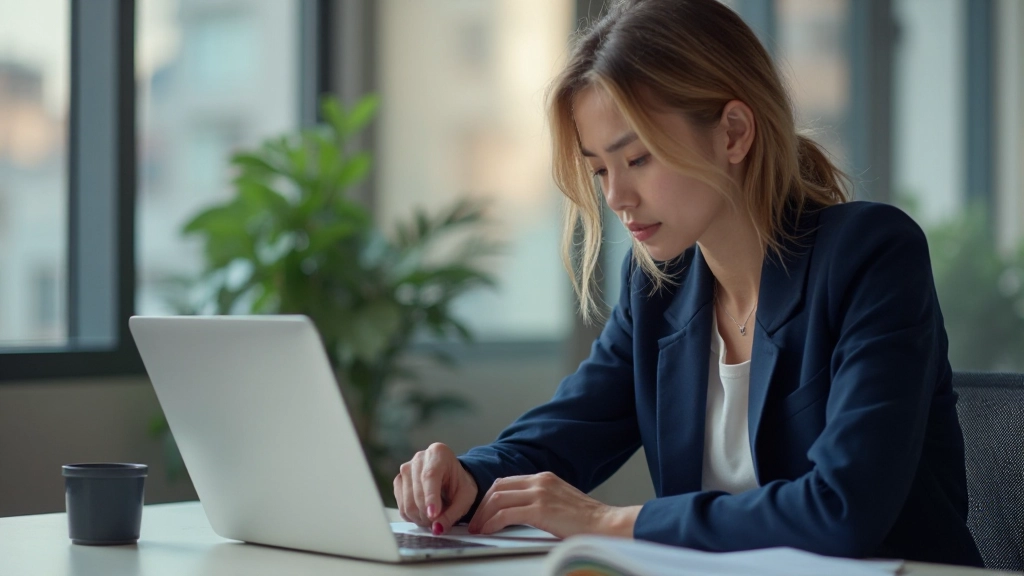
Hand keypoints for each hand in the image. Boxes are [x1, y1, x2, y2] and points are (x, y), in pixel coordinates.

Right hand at [394, 443, 477, 534]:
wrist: (452, 478)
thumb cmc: (460, 484)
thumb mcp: (465, 498)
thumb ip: (453, 513)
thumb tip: (437, 528)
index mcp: (439, 453)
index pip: (430, 476)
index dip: (430, 497)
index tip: (433, 514)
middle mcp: (419, 458)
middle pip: (417, 492)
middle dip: (427, 513)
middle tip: (438, 523)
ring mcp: (406, 468)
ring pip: (407, 502)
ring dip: (419, 517)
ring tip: (432, 519)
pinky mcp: (399, 480)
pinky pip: (401, 505)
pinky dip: (412, 516)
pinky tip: (423, 514)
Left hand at [467, 471, 640, 538]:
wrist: (607, 524)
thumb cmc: (588, 521)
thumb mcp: (560, 503)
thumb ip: (541, 502)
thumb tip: (521, 514)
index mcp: (544, 478)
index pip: (507, 482)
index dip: (490, 497)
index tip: (483, 512)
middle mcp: (540, 481)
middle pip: (498, 488)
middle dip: (482, 506)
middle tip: (475, 522)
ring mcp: (540, 493)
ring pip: (497, 499)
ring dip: (483, 515)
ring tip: (478, 529)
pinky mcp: (540, 510)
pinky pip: (505, 514)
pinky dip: (491, 523)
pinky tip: (488, 531)